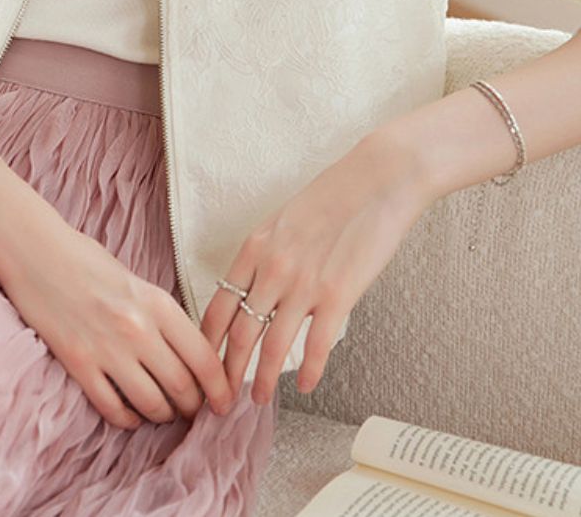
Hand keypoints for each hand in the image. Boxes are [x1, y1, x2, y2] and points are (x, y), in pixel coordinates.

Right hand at [0, 216, 236, 429]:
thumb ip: (160, 316)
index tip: (225, 403)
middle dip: (193, 407)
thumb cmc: (85, 260)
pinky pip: (113, 409)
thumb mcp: (136, 281)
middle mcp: (138, 329)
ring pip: (152, 405)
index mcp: (157, 303)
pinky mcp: (78, 365)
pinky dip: (128, 419)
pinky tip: (130, 414)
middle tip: (192, 409)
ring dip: (162, 415)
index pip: (204, 359)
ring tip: (162, 412)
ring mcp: (107, 350)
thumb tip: (184, 352)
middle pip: (182, 388)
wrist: (36, 252)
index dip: (221, 389)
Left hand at [198, 132, 426, 406]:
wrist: (378, 179)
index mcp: (254, 247)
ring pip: (272, 347)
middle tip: (221, 399)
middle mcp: (272, 268)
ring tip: (257, 401)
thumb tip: (252, 293)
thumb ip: (265, 257)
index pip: (217, 307)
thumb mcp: (282, 221)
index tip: (201, 366)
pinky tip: (304, 386)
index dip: (205, 344)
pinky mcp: (339, 295)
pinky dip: (308, 372)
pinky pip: (316, 346)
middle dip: (226, 373)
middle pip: (239, 333)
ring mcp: (304, 284)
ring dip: (262, 381)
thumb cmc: (332, 196)